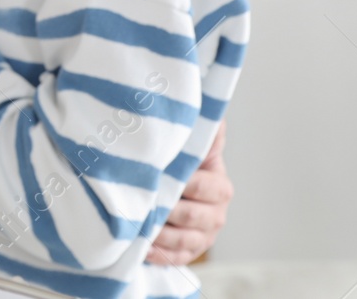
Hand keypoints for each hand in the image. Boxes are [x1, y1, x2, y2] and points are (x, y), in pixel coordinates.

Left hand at [146, 123, 232, 264]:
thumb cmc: (178, 157)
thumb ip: (199, 124)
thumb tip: (194, 99)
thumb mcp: (190, 138)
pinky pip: (175, 258)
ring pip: (183, 240)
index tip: (157, 177)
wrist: (171, 180)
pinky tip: (140, 245)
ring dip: (159, 233)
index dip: (183, 184)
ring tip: (136, 224)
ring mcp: (204, 235)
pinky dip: (158, 254)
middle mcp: (216, 212)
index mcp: (219, 185)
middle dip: (166, 209)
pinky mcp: (189, 251)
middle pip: (192, 216)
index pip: (204, 187)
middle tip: (141, 201)